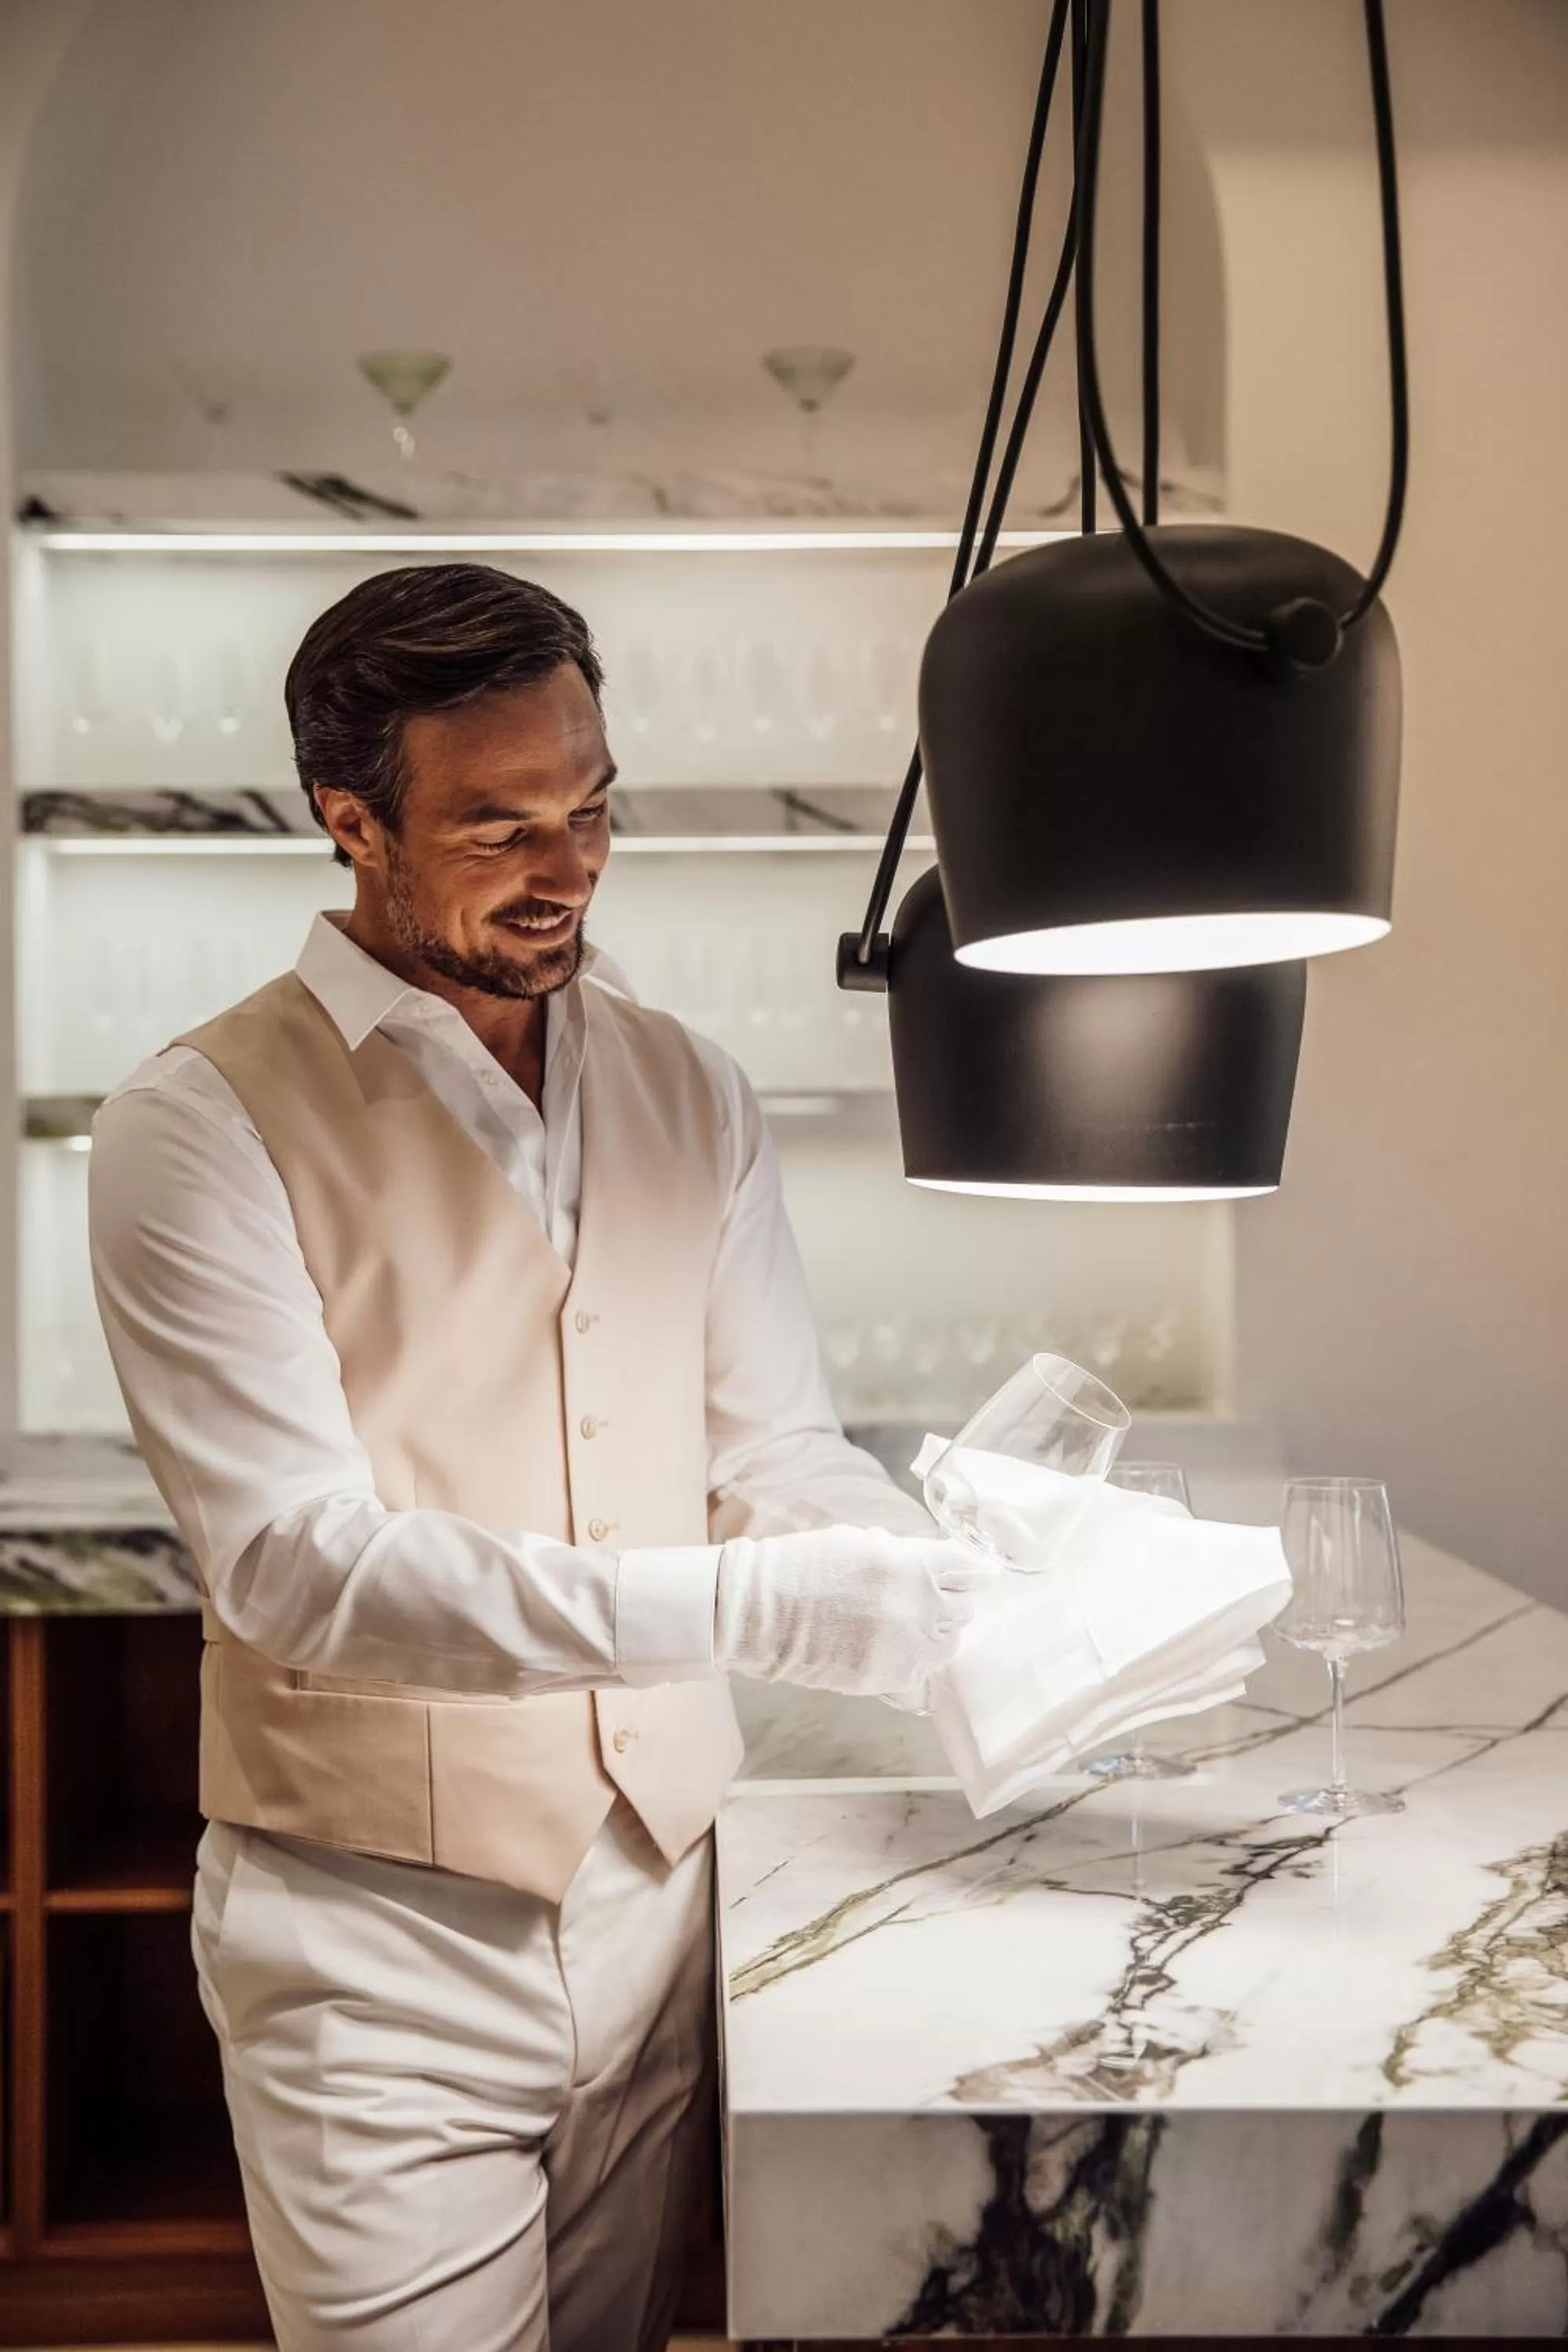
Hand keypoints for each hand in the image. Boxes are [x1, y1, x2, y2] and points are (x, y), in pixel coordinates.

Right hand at [714, 1523, 985, 1702]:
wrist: (761, 1612)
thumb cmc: (804, 1565)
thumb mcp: (861, 1542)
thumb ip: (905, 1554)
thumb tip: (936, 1563)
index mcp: (912, 1565)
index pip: (970, 1571)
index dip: (975, 1571)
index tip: (978, 1574)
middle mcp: (918, 1608)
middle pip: (965, 1609)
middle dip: (953, 1600)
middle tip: (934, 1597)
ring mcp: (905, 1648)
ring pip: (949, 1644)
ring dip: (937, 1632)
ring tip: (912, 1624)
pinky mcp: (889, 1678)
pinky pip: (921, 1670)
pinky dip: (913, 1658)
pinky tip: (891, 1646)